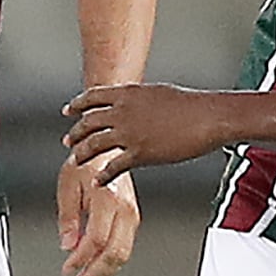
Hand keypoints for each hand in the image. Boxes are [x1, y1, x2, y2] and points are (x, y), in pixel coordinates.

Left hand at [57, 154, 139, 275]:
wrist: (107, 150)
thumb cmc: (86, 163)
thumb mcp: (67, 184)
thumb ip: (67, 217)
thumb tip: (67, 244)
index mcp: (108, 198)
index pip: (96, 240)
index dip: (80, 259)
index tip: (67, 270)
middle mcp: (125, 209)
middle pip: (115, 254)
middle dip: (93, 275)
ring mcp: (132, 216)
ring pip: (122, 255)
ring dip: (101, 273)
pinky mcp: (132, 220)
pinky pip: (123, 248)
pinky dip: (108, 262)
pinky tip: (92, 267)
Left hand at [62, 83, 234, 178]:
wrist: (207, 117)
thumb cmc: (190, 105)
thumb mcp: (157, 93)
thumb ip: (138, 98)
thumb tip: (131, 101)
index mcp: (127, 94)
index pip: (92, 97)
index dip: (77, 104)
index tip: (68, 110)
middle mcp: (123, 112)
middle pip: (88, 123)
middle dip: (75, 133)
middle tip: (68, 141)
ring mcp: (129, 133)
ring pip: (94, 145)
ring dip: (82, 154)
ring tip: (76, 162)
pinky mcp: (139, 153)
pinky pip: (113, 167)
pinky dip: (102, 176)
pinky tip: (98, 182)